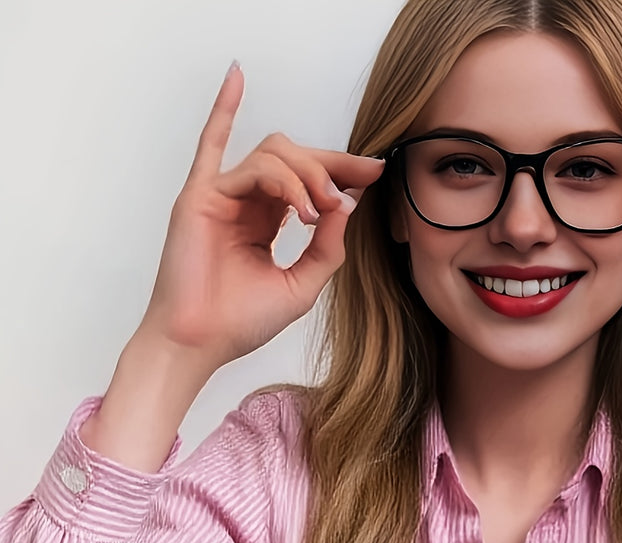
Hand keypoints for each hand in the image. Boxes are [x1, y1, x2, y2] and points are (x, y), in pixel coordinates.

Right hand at [140, 63, 384, 371]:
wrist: (201, 343)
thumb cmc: (241, 322)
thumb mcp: (302, 285)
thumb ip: (328, 247)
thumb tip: (348, 203)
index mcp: (268, 221)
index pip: (310, 180)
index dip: (343, 171)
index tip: (376, 172)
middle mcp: (247, 202)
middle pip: (293, 158)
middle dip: (327, 170)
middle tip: (347, 193)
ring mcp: (223, 195)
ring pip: (270, 157)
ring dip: (300, 176)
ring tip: (313, 213)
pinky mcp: (201, 197)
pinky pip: (211, 145)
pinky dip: (223, 108)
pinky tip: (236, 75)